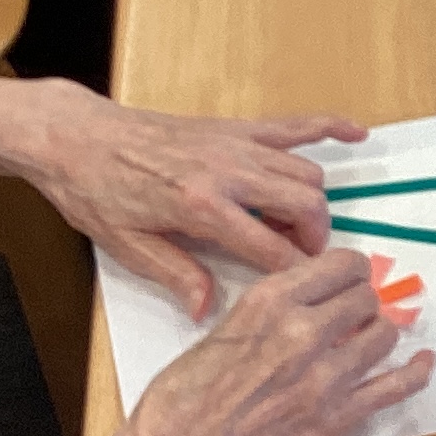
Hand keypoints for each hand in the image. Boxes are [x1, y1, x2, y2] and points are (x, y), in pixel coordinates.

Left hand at [24, 96, 367, 317]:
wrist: (79, 138)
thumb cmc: (97, 193)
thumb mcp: (128, 247)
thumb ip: (177, 276)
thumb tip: (209, 310)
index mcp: (201, 207)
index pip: (272, 249)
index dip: (295, 275)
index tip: (303, 292)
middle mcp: (227, 172)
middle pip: (306, 204)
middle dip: (316, 238)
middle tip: (303, 261)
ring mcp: (235, 145)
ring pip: (306, 172)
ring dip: (313, 203)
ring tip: (295, 228)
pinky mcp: (233, 128)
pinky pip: (294, 125)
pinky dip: (329, 127)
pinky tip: (357, 134)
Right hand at [102, 248, 434, 435]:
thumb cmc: (183, 395)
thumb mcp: (224, 326)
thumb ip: (273, 309)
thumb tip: (315, 298)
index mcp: (269, 302)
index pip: (340, 264)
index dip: (348, 269)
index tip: (345, 277)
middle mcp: (303, 333)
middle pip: (365, 297)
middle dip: (359, 300)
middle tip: (349, 312)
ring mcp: (325, 379)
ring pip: (384, 335)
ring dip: (377, 332)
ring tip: (363, 337)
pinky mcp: (337, 418)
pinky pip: (397, 387)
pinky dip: (416, 371)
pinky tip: (422, 361)